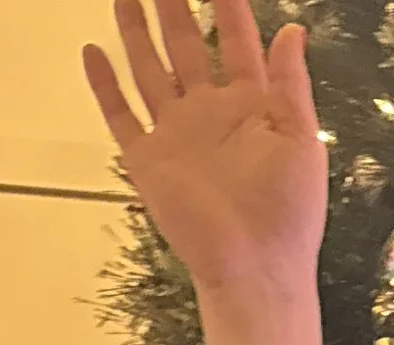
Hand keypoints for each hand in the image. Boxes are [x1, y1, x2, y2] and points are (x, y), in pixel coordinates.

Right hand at [85, 0, 328, 344]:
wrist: (255, 269)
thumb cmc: (288, 212)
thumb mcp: (301, 140)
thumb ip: (291, 84)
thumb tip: (292, 29)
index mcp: (250, 107)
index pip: (235, 42)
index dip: (227, 6)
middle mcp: (208, 113)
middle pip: (185, 44)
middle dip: (172, 4)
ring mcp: (176, 134)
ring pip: (149, 68)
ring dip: (135, 29)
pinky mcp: (148, 161)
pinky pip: (120, 115)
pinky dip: (104, 85)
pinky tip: (92, 52)